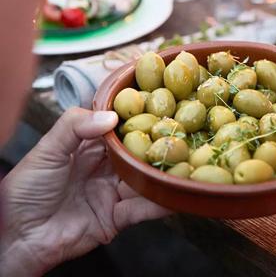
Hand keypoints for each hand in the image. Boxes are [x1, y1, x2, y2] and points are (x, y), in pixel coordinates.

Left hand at [0, 108, 169, 276]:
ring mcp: (113, 193)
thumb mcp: (47, 150)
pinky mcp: (116, 217)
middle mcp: (106, 169)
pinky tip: (174, 194)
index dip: (139, 121)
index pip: (120, 131)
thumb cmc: (25, 190)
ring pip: (144, 181)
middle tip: (181, 136)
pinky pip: (142, 209)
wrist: (16, 237)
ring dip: (163, 175)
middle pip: (137, 155)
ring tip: (186, 164)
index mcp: (89, 148)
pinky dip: (159, 204)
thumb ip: (74, 126)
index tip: (161, 110)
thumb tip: (111, 117)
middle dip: (157, 147)